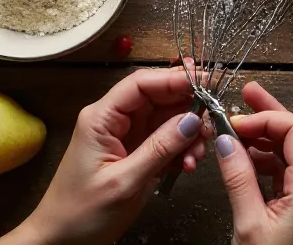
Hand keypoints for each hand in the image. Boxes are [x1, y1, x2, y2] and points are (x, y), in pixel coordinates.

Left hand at [0, 66, 208, 244]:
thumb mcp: (123, 182)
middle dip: (188, 109)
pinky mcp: (138, 153)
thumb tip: (194, 118)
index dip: (174, 78)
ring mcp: (128, 136)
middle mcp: (117, 120)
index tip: (205, 83)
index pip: (141, 83)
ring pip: (168, 118)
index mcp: (102, 117)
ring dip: (189, 133)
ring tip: (198, 154)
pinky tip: (189, 163)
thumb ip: (160, 148)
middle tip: (211, 123)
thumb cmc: (81, 214)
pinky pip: (168, 139)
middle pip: (160, 97)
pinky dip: (183, 149)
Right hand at [216, 82, 292, 244]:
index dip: (267, 116)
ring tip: (239, 130)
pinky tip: (248, 159)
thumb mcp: (247, 226)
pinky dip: (274, 158)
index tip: (236, 120)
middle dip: (274, 113)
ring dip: (272, 135)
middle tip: (245, 96)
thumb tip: (227, 139)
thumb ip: (238, 178)